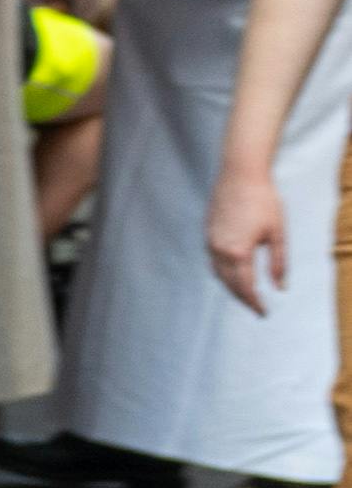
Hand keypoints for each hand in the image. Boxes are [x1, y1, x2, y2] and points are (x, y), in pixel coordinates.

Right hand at [216, 155, 298, 313]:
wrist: (240, 175)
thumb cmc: (263, 201)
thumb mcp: (278, 234)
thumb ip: (278, 263)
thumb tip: (280, 287)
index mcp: (238, 252)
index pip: (245, 287)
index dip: (254, 302)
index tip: (262, 312)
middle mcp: (219, 250)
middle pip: (228, 284)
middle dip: (242, 297)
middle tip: (255, 307)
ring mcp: (210, 242)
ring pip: (218, 273)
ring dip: (231, 286)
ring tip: (245, 293)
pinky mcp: (208, 234)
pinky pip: (213, 261)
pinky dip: (224, 272)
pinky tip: (234, 271)